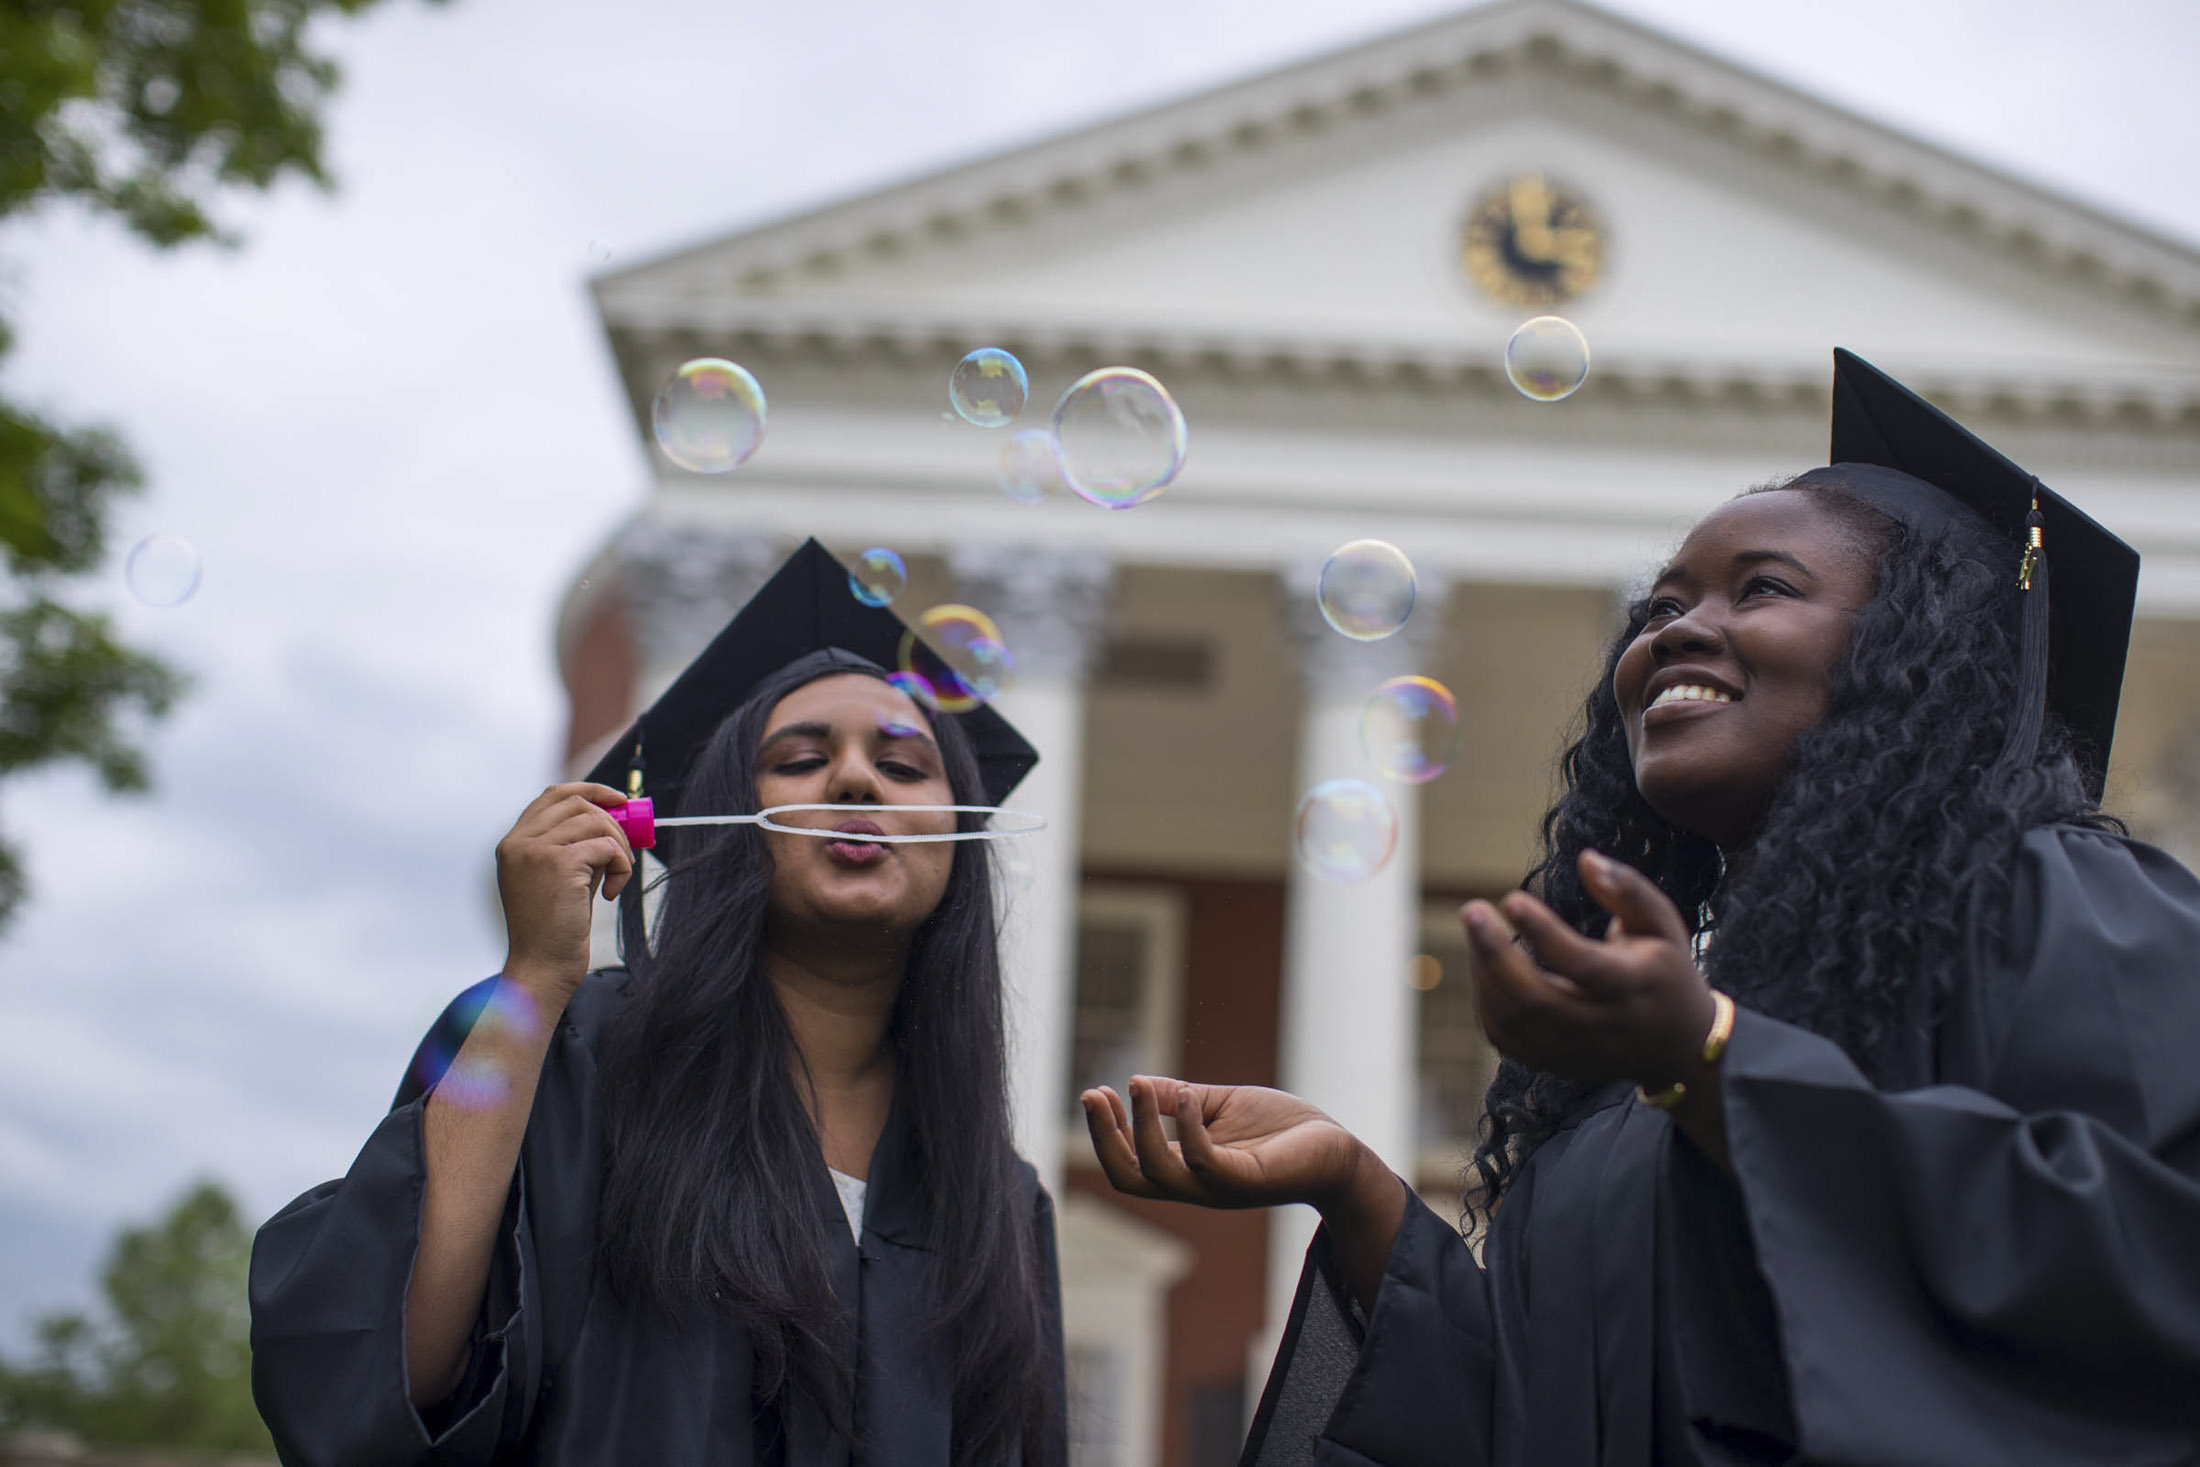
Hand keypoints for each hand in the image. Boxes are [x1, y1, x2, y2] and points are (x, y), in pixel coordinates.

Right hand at [494, 783, 633, 1003]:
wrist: (541, 967)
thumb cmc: (553, 928)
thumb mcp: (560, 878)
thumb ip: (578, 846)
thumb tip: (617, 818)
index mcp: (513, 843)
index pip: (553, 795)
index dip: (590, 790)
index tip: (618, 800)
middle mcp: (519, 842)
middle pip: (577, 802)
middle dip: (612, 819)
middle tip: (626, 848)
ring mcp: (535, 850)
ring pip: (596, 821)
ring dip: (619, 847)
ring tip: (616, 877)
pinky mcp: (558, 863)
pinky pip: (606, 846)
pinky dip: (620, 866)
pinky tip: (611, 893)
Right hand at [1080, 1076, 1371, 1212]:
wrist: (1335, 1149)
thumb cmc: (1280, 1129)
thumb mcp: (1219, 1105)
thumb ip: (1179, 1098)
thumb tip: (1136, 1081)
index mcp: (1185, 1169)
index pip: (1129, 1162)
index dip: (1105, 1132)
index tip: (1095, 1092)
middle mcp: (1196, 1186)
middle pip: (1130, 1178)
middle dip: (1104, 1138)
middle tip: (1093, 1095)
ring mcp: (1220, 1188)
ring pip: (1160, 1173)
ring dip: (1141, 1128)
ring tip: (1136, 1086)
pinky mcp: (1248, 1182)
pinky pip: (1206, 1162)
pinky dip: (1189, 1128)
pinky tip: (1187, 1096)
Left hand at [1464, 849, 1714, 1091]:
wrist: (1680, 1048)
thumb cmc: (1666, 971)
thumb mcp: (1663, 925)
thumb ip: (1629, 889)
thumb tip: (1585, 858)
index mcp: (1635, 986)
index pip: (1583, 964)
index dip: (1544, 933)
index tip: (1511, 899)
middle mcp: (1603, 1026)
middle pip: (1536, 1000)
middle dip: (1494, 954)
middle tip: (1472, 910)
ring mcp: (1576, 1051)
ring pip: (1513, 1021)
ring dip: (1485, 972)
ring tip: (1480, 928)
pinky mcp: (1554, 1064)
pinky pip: (1504, 1037)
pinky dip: (1487, 997)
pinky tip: (1487, 963)